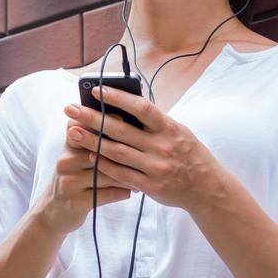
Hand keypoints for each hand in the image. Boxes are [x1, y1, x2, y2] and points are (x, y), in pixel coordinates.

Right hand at [31, 102, 134, 236]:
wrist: (54, 212)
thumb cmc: (74, 179)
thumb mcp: (76, 157)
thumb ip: (93, 140)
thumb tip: (123, 119)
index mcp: (68, 147)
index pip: (82, 126)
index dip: (102, 121)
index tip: (124, 119)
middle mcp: (66, 162)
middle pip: (99, 150)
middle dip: (123, 148)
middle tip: (144, 148)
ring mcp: (69, 183)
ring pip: (106, 173)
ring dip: (127, 174)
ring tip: (142, 174)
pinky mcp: (76, 202)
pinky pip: (106, 194)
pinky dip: (122, 192)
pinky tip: (131, 191)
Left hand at [65, 86, 224, 211]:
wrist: (206, 188)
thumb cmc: (188, 155)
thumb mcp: (178, 132)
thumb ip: (154, 123)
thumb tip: (124, 105)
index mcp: (170, 128)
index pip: (141, 108)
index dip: (118, 98)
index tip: (96, 90)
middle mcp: (162, 146)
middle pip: (121, 130)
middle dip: (93, 118)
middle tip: (71, 110)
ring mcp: (156, 167)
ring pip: (117, 152)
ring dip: (92, 141)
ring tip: (74, 132)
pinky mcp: (150, 186)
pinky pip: (121, 174)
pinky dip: (104, 164)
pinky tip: (89, 156)